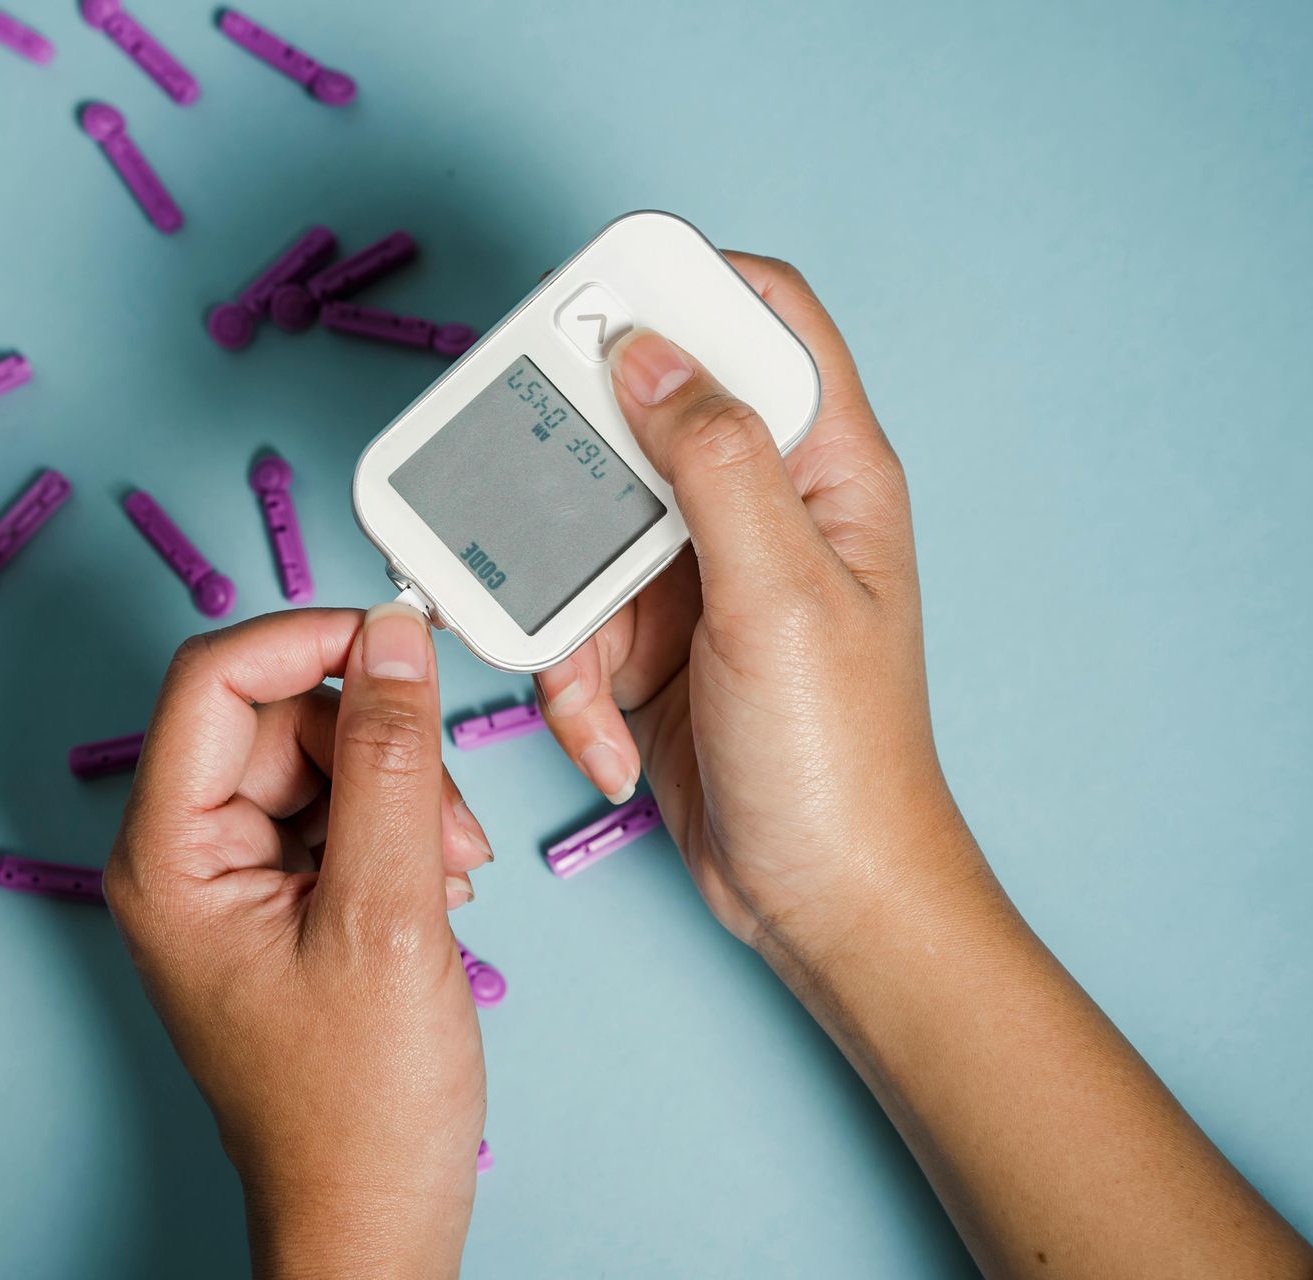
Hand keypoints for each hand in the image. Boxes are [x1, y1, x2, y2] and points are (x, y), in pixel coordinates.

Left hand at [105, 606, 490, 1278]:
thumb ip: (391, 760)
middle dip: (378, 747)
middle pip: (279, 718)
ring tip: (446, 877)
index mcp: (167, 855)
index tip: (397, 640)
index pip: (213, 680)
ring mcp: (229, 879)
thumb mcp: (388, 911)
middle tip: (446, 825)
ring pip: (321, 761)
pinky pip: (336, 813)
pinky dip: (396, 833)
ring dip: (400, 795)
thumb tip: (391, 636)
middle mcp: (182, 856)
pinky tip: (433, 889)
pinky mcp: (275, 900)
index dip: (307, 641)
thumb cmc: (358, 1105)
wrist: (371, 1213)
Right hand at [535, 253, 975, 950]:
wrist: (819, 901)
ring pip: (586, 531)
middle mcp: (762, 509)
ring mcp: (702, 578)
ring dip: (567, 615)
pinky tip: (610, 740)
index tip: (589, 305)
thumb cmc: (837, 758)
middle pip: (644, 420)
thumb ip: (714, 464)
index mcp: (826, 472)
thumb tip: (650, 353)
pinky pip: (574, 620)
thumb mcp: (778, 595)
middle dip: (576, 473)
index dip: (681, 290)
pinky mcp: (653, 643)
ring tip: (593, 685)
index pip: (763, 321)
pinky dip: (571, 682)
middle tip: (530, 500)